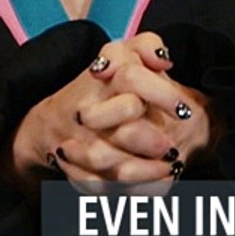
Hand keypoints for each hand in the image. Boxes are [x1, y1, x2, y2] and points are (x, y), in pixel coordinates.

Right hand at [11, 32, 210, 188]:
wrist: (50, 122)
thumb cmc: (101, 83)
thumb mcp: (123, 54)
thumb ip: (147, 46)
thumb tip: (163, 59)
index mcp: (102, 76)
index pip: (131, 79)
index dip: (163, 94)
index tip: (184, 110)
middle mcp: (84, 108)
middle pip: (115, 126)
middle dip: (146, 138)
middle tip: (171, 146)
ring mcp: (75, 141)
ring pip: (105, 160)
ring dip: (141, 170)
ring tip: (170, 168)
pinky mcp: (72, 169)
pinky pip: (97, 185)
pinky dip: (128, 190)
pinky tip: (155, 184)